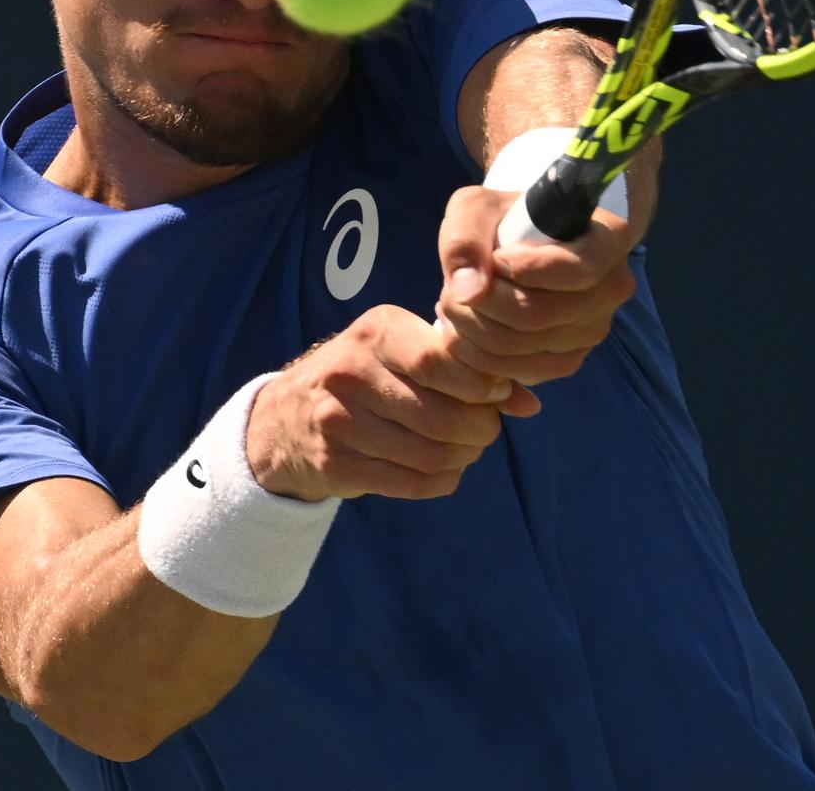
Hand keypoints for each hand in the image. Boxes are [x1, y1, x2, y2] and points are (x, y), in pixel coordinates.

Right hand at [245, 305, 527, 501]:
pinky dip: (440, 482)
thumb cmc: (367, 377)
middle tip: (485, 430)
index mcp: (376, 331)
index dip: (480, 384)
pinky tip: (444, 472)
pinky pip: (409, 482)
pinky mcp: (335, 462)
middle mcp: (351, 370)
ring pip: (428, 453)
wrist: (286, 418)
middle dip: (479, 429)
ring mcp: (338, 419)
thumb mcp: (404, 352)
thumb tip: (528, 403)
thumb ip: (466, 369)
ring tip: (465, 450)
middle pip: (440, 413)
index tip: (496, 395)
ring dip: (462, 458)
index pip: (440, 360)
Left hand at [432, 185, 638, 399]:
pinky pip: (519, 371)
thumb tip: (469, 291)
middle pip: (536, 315)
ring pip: (521, 348)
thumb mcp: (478, 207)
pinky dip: (480, 356)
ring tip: (453, 304)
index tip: (494, 258)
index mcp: (608, 239)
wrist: (524, 242)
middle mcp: (611, 289)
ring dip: (471, 331)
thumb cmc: (504, 217)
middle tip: (450, 288)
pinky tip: (467, 327)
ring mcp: (594, 330)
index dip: (525, 269)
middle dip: (479, 305)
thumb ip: (466, 239)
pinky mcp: (570, 359)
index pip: (576, 269)